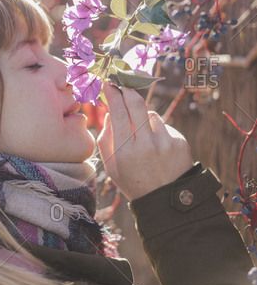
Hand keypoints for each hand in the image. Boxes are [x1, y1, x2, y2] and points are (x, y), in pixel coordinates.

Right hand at [96, 82, 193, 200]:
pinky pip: (163, 126)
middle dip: (128, 91)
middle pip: (136, 104)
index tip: (109, 84)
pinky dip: (157, 130)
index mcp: (126, 151)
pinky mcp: (179, 141)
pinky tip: (157, 147)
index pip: (118, 113)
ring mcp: (165, 142)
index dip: (113, 94)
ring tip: (142, 135)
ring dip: (142, 117)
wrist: (166, 200)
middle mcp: (146, 144)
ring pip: (150, 114)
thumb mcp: (111, 166)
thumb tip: (109, 113)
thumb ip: (106, 139)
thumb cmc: (133, 181)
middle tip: (123, 86)